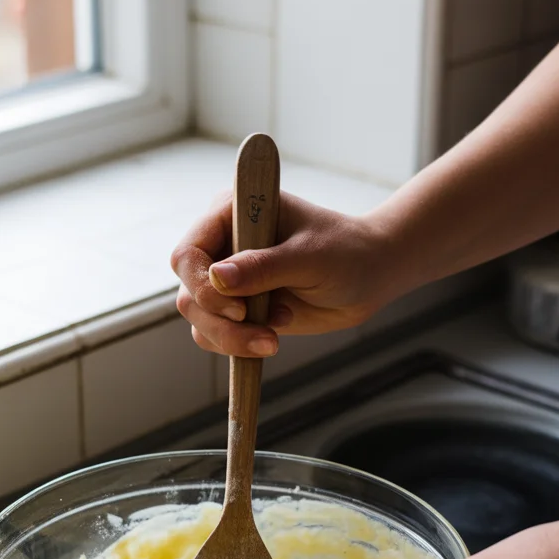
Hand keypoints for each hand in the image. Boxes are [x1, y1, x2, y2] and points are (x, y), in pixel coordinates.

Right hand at [171, 191, 393, 357]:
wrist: (369, 276)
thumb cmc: (345, 252)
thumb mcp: (309, 257)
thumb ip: (264, 267)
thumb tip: (217, 278)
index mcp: (231, 214)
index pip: (188, 254)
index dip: (203, 286)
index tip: (239, 308)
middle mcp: (222, 245)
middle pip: (189, 293)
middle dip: (222, 321)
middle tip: (266, 332)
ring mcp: (227, 279)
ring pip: (199, 318)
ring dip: (231, 337)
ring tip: (274, 338)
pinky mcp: (238, 307)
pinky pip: (213, 334)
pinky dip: (236, 344)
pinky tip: (272, 339)